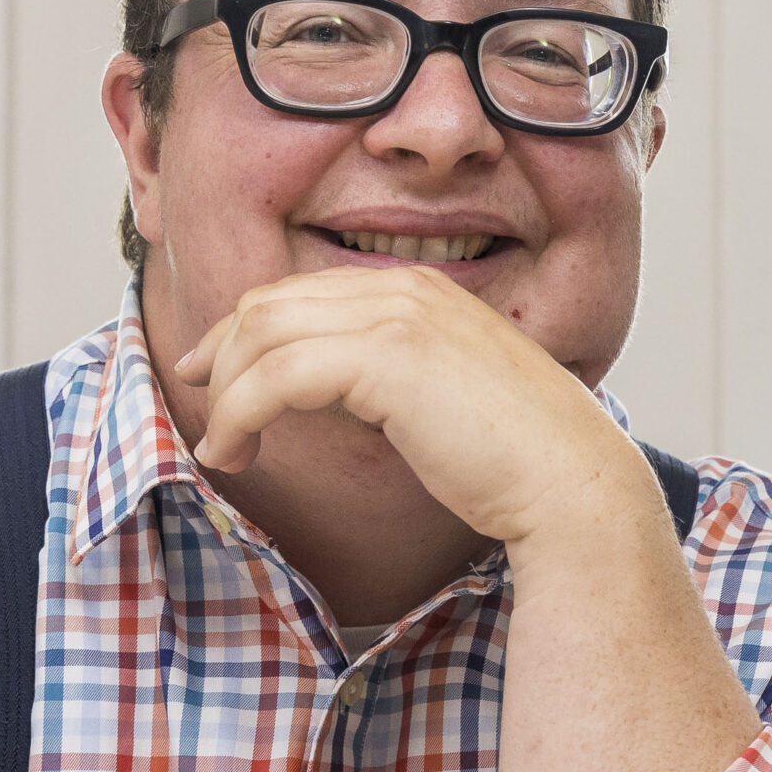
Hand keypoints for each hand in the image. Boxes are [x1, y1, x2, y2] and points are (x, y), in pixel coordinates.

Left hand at [171, 266, 648, 544]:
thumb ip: (386, 376)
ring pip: (262, 336)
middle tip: (201, 411)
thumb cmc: (511, 459)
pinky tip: (235, 450)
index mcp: (418, 289)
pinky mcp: (386, 359)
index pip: (299, 292)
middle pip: (269, 305)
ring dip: (225, 394)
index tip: (210, 372)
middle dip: (220, 357)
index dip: (241, 331)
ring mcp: (396, 317)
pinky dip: (239, 412)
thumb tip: (325, 389)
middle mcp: (403, 288)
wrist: (570, 482)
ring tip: (221, 448)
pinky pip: (278, 375)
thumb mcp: (438, 397)